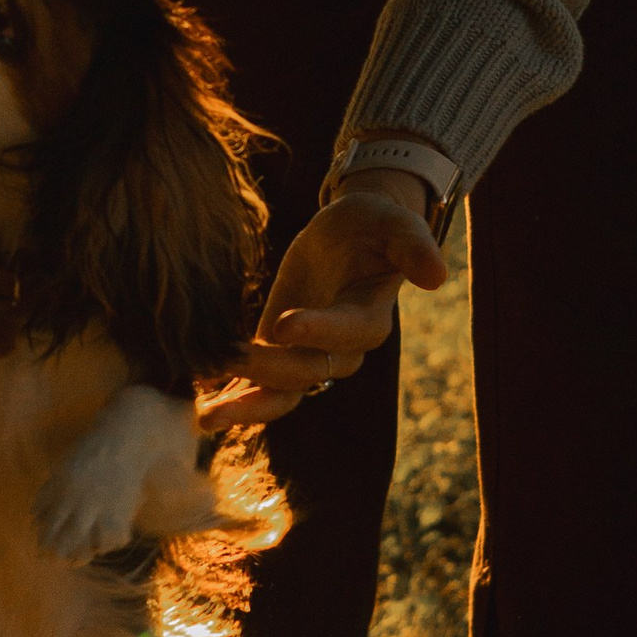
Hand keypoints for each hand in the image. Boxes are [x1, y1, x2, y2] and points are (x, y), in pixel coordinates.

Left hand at [200, 178, 448, 433]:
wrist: (349, 235)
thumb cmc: (373, 225)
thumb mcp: (393, 222)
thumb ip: (412, 245)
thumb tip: (437, 276)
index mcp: (368, 318)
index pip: (344, 333)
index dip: (316, 331)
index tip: (281, 325)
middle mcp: (340, 349)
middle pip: (307, 372)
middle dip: (266, 371)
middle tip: (226, 358)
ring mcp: (309, 357)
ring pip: (281, 394)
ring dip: (244, 405)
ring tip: (205, 414)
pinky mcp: (281, 355)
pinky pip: (259, 387)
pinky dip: (231, 396)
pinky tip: (199, 400)